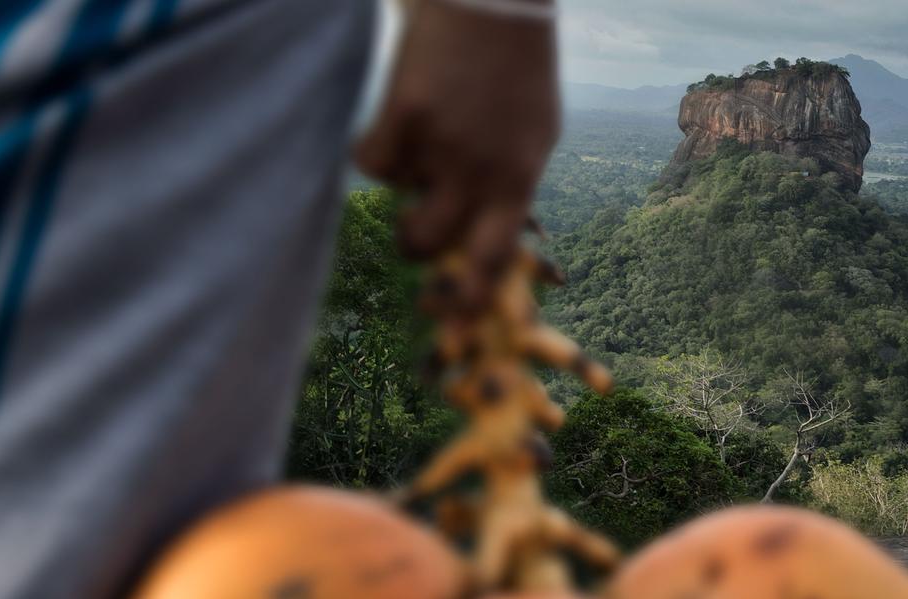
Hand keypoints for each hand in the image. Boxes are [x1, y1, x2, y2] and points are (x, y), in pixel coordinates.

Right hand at [355, 0, 559, 310]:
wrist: (495, 5)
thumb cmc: (517, 71)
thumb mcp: (535, 135)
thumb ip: (511, 185)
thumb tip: (486, 239)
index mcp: (520, 179)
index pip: (494, 258)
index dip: (470, 298)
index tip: (453, 323)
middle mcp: (482, 172)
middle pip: (428, 245)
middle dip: (414, 242)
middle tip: (416, 218)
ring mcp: (442, 147)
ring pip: (396, 198)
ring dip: (401, 181)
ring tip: (422, 139)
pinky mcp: (404, 118)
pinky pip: (372, 161)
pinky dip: (376, 145)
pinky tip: (400, 116)